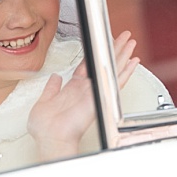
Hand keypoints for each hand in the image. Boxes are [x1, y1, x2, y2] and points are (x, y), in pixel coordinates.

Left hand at [28, 31, 139, 160]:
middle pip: (102, 64)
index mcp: (72, 89)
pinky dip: (125, 72)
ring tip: (130, 43)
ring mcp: (93, 93)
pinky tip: (133, 63)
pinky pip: (115, 83)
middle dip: (113, 49)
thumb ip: (51, 88)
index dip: (94, 55)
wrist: (50, 138)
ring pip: (111, 69)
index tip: (99, 44)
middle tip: (123, 38)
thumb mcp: (43, 101)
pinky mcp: (99, 98)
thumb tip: (55, 77)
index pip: (86, 66)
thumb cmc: (45, 128)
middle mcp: (85, 90)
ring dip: (121, 55)